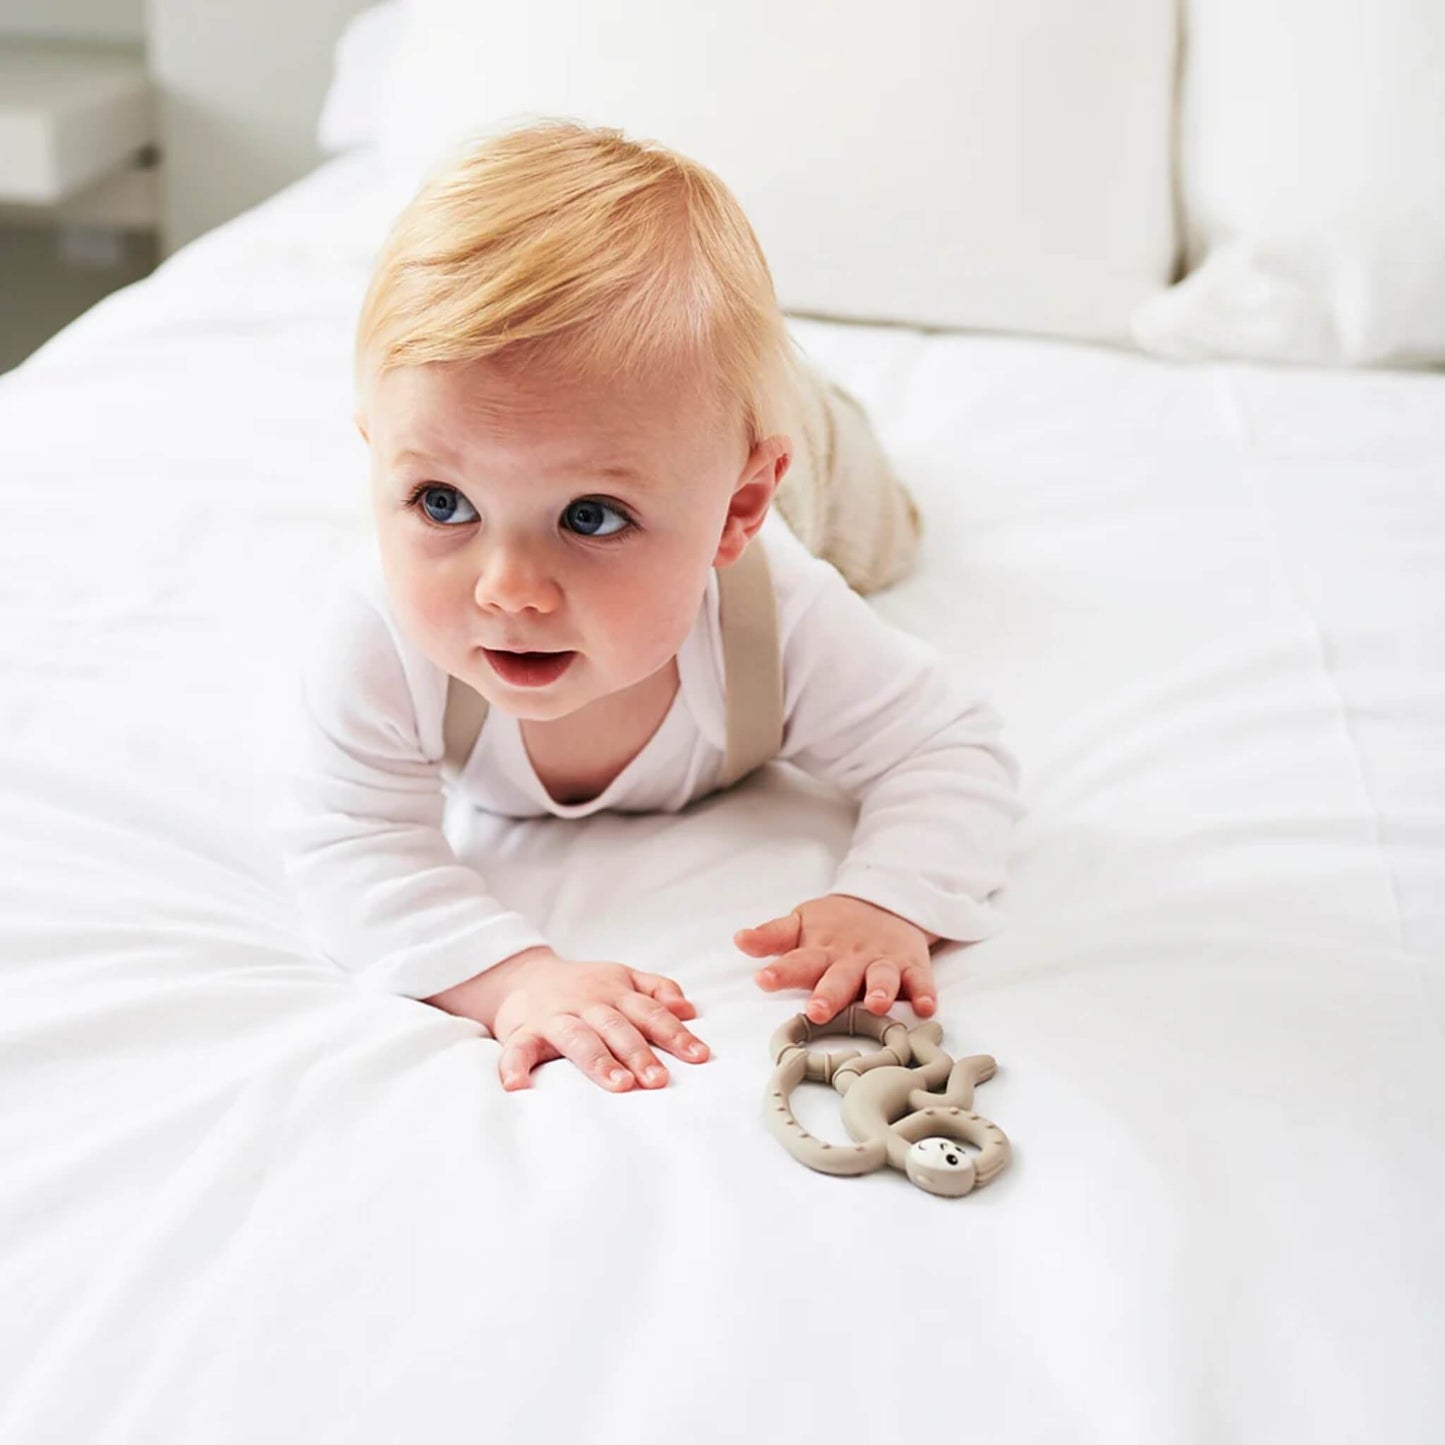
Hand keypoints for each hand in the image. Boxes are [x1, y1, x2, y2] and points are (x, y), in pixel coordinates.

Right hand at [490, 953, 710, 1092]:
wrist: (524, 975)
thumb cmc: (584, 985)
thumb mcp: (623, 977)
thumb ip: (657, 989)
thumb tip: (688, 1009)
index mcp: (615, 993)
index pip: (650, 1013)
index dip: (674, 1033)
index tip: (698, 1056)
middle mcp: (588, 1004)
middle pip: (617, 1028)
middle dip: (639, 1053)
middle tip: (659, 1080)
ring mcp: (555, 1018)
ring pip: (578, 1038)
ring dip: (598, 1061)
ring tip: (618, 1085)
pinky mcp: (523, 1032)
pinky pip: (518, 1049)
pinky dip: (515, 1066)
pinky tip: (518, 1086)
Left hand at [734, 894, 938, 1024]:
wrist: (886, 904)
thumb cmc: (835, 926)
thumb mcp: (802, 925)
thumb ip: (772, 937)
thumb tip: (739, 940)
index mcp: (821, 951)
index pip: (798, 961)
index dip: (782, 971)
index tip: (763, 979)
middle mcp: (851, 959)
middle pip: (840, 977)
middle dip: (830, 993)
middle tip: (818, 1010)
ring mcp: (883, 962)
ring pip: (882, 977)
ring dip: (880, 990)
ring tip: (877, 1005)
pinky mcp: (912, 965)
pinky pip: (921, 981)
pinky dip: (924, 993)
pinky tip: (925, 1007)